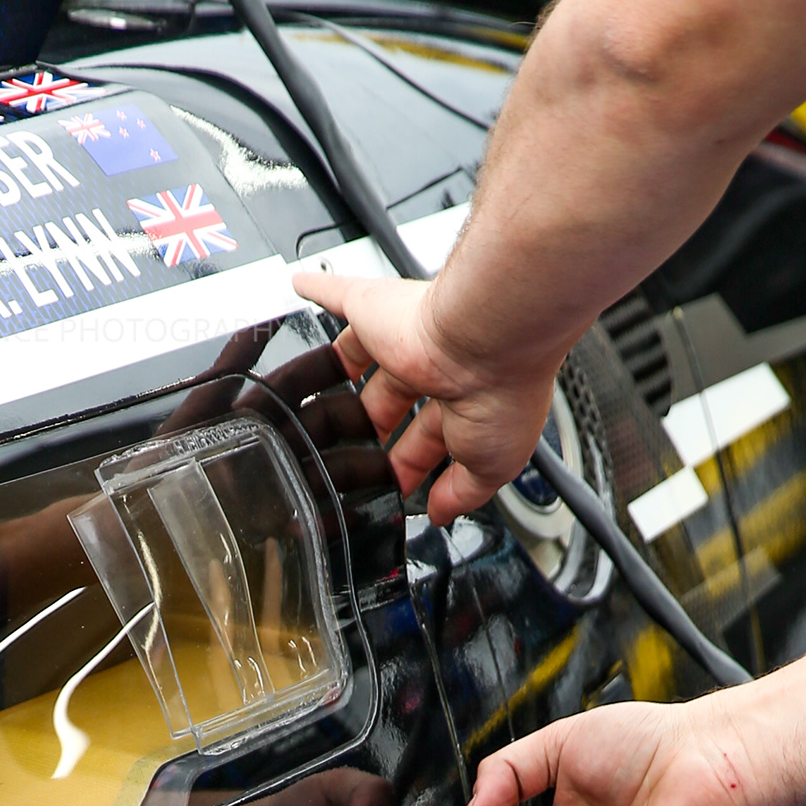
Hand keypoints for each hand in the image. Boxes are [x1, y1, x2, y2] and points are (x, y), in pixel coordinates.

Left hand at [290, 268, 560, 525]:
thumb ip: (462, 492)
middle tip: (347, 456)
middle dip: (370, 429)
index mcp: (463, 401)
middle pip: (387, 403)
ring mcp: (400, 338)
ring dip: (340, 377)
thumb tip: (442, 515)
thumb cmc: (502, 391)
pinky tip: (302, 289)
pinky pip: (337, 295)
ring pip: (359, 360)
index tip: (393, 484)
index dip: (406, 464)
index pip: (425, 438)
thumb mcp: (490, 466)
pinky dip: (319, 290)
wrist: (491, 334)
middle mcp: (433, 366)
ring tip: (313, 400)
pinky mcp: (373, 309)